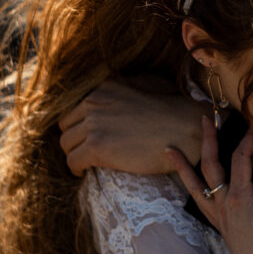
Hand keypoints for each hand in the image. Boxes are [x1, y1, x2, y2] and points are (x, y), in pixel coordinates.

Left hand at [58, 78, 204, 175]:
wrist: (184, 129)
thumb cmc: (172, 108)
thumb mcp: (148, 82)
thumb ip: (127, 82)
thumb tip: (121, 86)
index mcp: (104, 87)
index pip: (75, 107)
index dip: (79, 123)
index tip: (85, 134)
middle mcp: (94, 102)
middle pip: (67, 126)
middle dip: (74, 138)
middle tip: (84, 149)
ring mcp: (94, 124)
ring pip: (66, 144)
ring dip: (74, 153)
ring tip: (85, 162)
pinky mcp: (97, 147)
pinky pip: (73, 161)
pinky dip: (76, 168)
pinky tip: (84, 171)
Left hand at [166, 119, 252, 253]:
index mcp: (239, 198)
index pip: (240, 160)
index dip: (248, 140)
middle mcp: (223, 203)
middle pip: (211, 165)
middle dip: (208, 140)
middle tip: (204, 119)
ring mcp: (218, 214)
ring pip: (196, 184)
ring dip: (183, 165)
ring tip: (168, 149)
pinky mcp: (218, 223)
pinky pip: (199, 199)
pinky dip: (190, 186)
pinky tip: (188, 180)